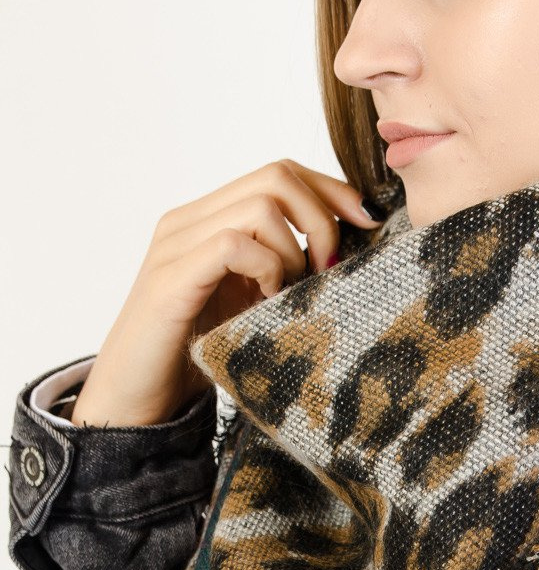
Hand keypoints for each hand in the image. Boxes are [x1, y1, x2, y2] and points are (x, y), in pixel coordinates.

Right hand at [70, 159, 383, 426]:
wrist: (140, 397)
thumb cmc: (201, 352)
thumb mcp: (254, 300)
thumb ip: (285, 269)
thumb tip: (345, 253)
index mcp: (211, 218)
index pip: (280, 172)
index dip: (331, 190)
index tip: (366, 223)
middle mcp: (190, 220)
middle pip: (276, 176)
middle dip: (322, 217)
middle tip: (330, 267)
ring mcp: (177, 245)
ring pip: (260, 206)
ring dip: (295, 250)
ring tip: (291, 291)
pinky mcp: (172, 278)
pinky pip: (234, 244)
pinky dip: (266, 268)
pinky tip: (268, 300)